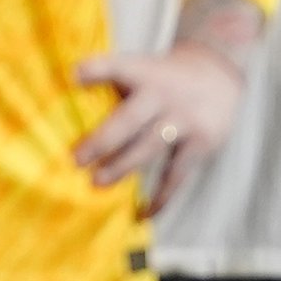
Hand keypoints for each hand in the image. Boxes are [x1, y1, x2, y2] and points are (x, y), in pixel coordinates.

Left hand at [72, 42, 244, 211]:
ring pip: (149, 147)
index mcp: (142, 72)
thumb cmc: (161, 78)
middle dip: (101, 141)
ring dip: (122, 167)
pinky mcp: (201, 140)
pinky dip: (161, 196)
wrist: (218, 74)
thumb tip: (62, 109)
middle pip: (129, 119)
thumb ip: (111, 85)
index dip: (97, 69)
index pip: (118, 67)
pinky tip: (144, 212)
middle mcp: (163, 94)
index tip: (74, 75)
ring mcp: (184, 118)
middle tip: (76, 160)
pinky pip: (177, 174)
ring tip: (97, 183)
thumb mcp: (140, 69)